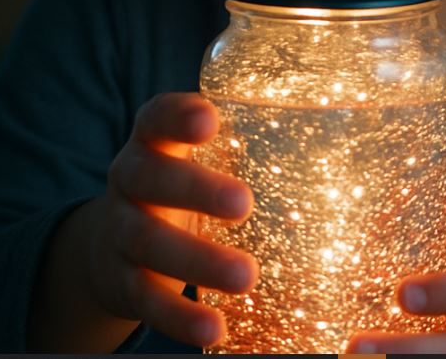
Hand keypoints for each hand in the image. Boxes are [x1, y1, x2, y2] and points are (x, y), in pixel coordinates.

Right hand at [88, 92, 256, 346]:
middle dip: (198, 191)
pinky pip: (148, 300)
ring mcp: (121, 230)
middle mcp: (130, 178)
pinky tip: (214, 329)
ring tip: (247, 276)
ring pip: (150, 242)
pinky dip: (180, 317)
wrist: (110, 242)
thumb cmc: (180, 182)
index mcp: (153, 139)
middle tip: (245, 204)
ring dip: (199, 261)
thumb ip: (240, 136)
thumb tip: (335, 131)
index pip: (157, 117)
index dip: (178, 116)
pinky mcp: (122, 281)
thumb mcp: (195, 152)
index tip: (209, 120)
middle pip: (151, 179)